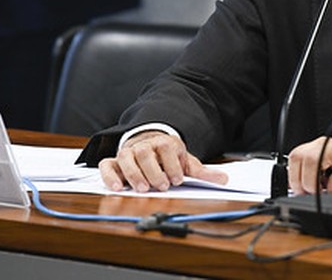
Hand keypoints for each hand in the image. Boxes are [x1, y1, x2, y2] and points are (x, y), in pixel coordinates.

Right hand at [98, 130, 227, 192]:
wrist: (149, 144)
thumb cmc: (169, 157)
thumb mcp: (186, 162)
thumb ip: (202, 172)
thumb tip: (224, 180)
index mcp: (165, 142)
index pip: (167, 149)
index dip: (172, 164)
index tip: (177, 179)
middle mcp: (145, 145)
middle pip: (146, 153)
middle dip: (154, 171)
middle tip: (161, 186)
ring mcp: (129, 152)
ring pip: (127, 158)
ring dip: (134, 174)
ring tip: (143, 188)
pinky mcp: (115, 161)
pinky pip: (107, 165)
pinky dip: (110, 175)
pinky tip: (117, 187)